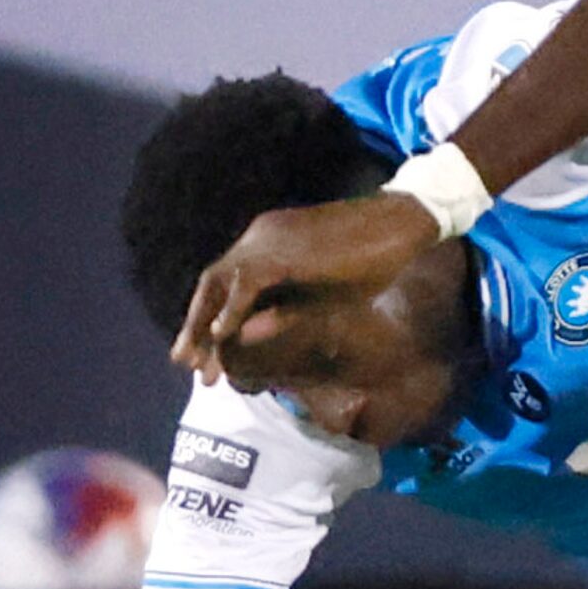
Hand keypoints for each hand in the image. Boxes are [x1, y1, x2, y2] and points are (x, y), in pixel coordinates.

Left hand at [171, 193, 439, 379]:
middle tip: (185, 363)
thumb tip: (252, 334)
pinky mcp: (282, 251)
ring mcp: (266, 240)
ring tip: (198, 363)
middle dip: (195, 325)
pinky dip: (231, 310)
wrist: (402, 225)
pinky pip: (245, 283)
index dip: (210, 316)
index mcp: (266, 242)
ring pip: (219, 284)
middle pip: (212, 283)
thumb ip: (287, 311)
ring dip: (205, 326)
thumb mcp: (323, 294)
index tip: (203, 351)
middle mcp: (258, 237)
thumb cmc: (375, 258)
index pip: (225, 281)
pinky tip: (221, 337)